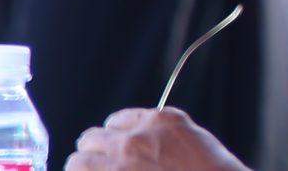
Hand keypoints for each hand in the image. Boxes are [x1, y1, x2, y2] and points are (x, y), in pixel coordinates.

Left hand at [68, 108, 247, 170]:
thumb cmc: (210, 169)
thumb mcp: (190, 137)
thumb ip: (161, 134)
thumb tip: (141, 141)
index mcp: (158, 121)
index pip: (116, 121)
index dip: (114, 135)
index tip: (114, 145)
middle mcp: (134, 140)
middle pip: (91, 138)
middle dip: (93, 150)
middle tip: (96, 162)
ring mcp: (120, 165)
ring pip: (77, 161)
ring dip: (82, 168)